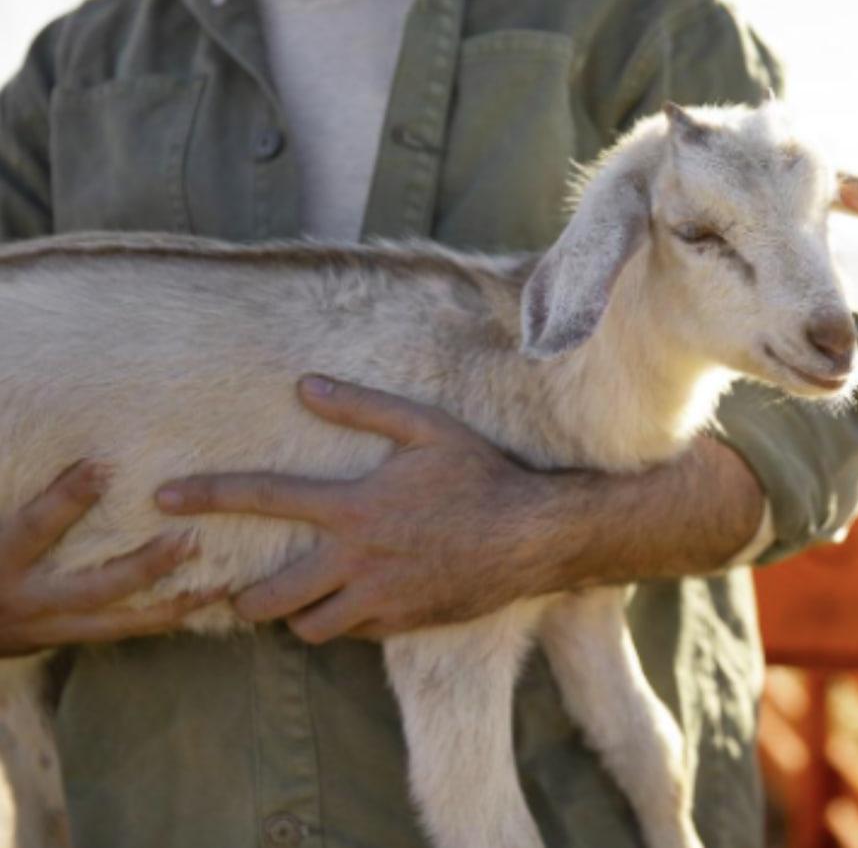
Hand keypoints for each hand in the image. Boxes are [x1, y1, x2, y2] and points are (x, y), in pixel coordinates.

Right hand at [0, 461, 215, 656]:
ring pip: (121, 619)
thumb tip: (80, 460)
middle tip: (190, 540)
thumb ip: (24, 502)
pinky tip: (204, 603)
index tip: (104, 466)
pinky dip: (164, 619)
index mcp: (3, 559)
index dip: (67, 498)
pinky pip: (123, 631)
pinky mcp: (67, 638)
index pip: (37, 527)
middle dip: (146, 567)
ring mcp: (50, 626)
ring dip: (173, 602)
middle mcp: (29, 599)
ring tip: (220, 582)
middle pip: (96, 586)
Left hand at [156, 376, 569, 643]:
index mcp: (354, 506)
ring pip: (309, 627)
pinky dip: (345, 621)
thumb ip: (363, 408)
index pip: (263, 497)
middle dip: (242, 598)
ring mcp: (380, 598)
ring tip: (298, 600)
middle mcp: (357, 558)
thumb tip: (306, 385)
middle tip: (237, 591)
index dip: (207, 495)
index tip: (161, 498)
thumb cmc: (480, 475)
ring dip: (296, 615)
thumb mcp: (426, 428)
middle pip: (270, 595)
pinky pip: (353, 634)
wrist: (532, 535)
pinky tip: (356, 602)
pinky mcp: (403, 623)